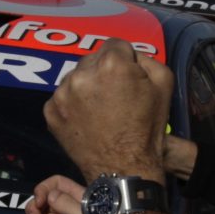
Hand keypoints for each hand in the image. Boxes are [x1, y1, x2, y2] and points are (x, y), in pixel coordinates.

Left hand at [44, 44, 170, 180]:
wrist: (124, 168)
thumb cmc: (147, 128)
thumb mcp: (164, 85)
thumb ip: (146, 59)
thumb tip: (129, 56)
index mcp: (111, 64)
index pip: (116, 44)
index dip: (126, 60)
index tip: (128, 78)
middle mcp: (81, 74)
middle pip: (93, 59)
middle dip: (103, 71)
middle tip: (115, 96)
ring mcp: (62, 94)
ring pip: (75, 77)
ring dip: (86, 86)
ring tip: (99, 109)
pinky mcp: (50, 112)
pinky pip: (62, 97)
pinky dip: (72, 104)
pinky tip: (86, 119)